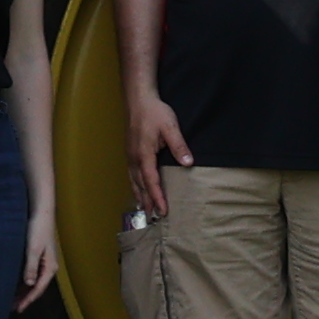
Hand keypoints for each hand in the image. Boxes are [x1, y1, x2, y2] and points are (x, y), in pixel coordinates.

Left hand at [13, 209, 59, 307]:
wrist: (42, 214)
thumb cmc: (38, 230)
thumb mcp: (33, 249)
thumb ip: (31, 267)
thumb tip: (28, 284)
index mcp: (50, 268)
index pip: (38, 289)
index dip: (28, 300)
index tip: (19, 309)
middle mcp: (49, 268)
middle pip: (37, 287)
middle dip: (25, 298)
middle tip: (12, 308)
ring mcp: (44, 263)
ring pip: (34, 282)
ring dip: (24, 291)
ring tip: (12, 299)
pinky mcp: (39, 258)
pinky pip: (32, 275)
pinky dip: (24, 282)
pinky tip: (16, 285)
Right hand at [128, 93, 190, 215]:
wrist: (138, 100)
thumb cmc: (155, 112)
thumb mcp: (170, 127)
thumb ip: (179, 145)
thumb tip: (188, 163)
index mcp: (143, 154)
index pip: (151, 181)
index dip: (157, 197)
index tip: (163, 210)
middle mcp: (134, 158)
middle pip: (140, 185)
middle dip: (148, 202)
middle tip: (154, 218)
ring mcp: (130, 155)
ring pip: (134, 181)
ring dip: (140, 196)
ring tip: (145, 210)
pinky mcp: (130, 152)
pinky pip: (132, 174)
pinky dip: (135, 186)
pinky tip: (138, 191)